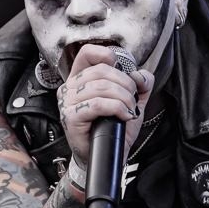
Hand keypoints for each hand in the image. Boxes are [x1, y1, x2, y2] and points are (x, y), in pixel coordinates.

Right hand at [57, 45, 153, 167]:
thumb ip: (140, 84)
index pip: (87, 53)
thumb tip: (140, 75)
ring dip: (123, 98)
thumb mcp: (131, 101)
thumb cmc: (113, 128)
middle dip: (125, 84)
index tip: (122, 70)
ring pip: (101, 87)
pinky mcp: (71, 117)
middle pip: (101, 70)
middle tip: (132, 99)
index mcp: (81, 78)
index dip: (107, 55)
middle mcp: (70, 87)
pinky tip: (123, 116)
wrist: (107, 155)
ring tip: (129, 110)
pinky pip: (97, 104)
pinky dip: (116, 108)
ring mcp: (68, 102)